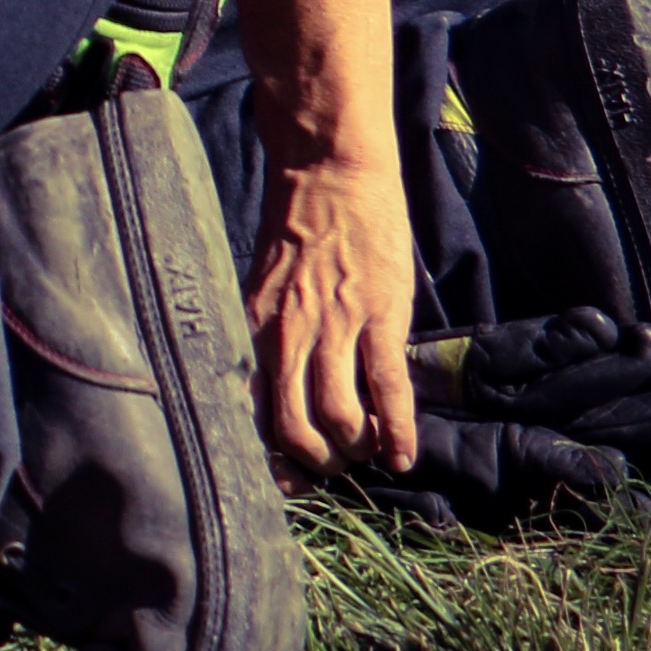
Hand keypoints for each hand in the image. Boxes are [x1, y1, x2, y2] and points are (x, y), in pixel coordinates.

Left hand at [245, 152, 418, 474]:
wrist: (330, 174)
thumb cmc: (295, 228)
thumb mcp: (259, 285)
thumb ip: (262, 332)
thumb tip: (267, 384)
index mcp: (250, 328)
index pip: (248, 410)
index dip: (266, 455)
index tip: (281, 476)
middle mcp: (284, 336)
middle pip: (292, 428)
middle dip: (315, 462)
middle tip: (332, 467)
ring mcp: (333, 330)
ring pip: (339, 419)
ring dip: (355, 451)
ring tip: (367, 455)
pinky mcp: (379, 320)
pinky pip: (388, 392)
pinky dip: (398, 433)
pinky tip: (402, 458)